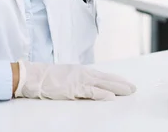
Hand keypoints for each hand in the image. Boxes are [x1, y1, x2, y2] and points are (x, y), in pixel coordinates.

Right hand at [14, 61, 135, 100]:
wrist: (34, 75)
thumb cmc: (47, 77)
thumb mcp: (66, 77)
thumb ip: (77, 81)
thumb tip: (86, 87)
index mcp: (81, 71)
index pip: (102, 75)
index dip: (115, 79)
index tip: (125, 82)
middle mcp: (83, 74)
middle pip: (106, 78)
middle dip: (121, 83)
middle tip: (133, 88)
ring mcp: (79, 80)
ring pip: (103, 84)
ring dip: (117, 88)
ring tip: (129, 92)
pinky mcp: (74, 89)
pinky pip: (91, 92)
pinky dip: (102, 94)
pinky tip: (111, 97)